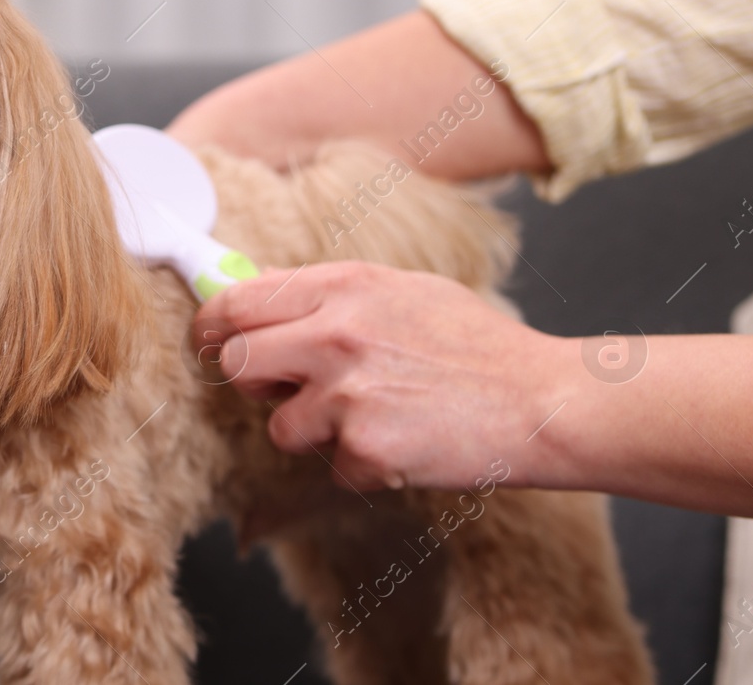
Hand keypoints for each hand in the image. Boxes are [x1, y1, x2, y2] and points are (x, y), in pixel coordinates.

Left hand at [196, 262, 573, 491]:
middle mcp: (337, 333)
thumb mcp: (400, 291)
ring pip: (279, 425)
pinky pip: (331, 466)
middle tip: (287, 387)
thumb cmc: (475, 346)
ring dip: (314, 431)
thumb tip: (255, 289)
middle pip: (235, 361)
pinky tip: (404, 441)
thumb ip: (327, 293)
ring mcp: (348, 393)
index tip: (209, 338)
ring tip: (373, 414)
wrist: (542, 401)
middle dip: (254, 380)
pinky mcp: (365, 448)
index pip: (238, 300)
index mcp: (343, 285)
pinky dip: (362, 465)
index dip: (213, 324)